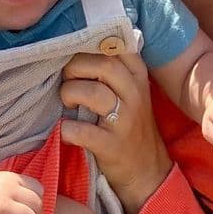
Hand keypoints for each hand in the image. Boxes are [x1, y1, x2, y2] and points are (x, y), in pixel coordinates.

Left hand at [59, 47, 171, 213]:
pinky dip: (67, 129)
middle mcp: (135, 94)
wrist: (146, 170)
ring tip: (67, 102)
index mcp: (138, 76)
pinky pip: (83, 131)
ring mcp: (125, 121)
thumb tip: (78, 43)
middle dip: (75, 67)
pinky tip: (66, 130)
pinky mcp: (112, 146)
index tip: (75, 51)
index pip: (117, 45)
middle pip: (103, 64)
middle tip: (66, 79)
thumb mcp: (131, 91)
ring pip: (93, 93)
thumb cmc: (130, 125)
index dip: (90, 44)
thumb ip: (114, 67)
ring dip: (69, 93)